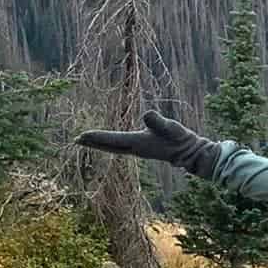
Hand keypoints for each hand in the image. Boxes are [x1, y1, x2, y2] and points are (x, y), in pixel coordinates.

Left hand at [76, 109, 221, 178]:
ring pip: (114, 147)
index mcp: (138, 143)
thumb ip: (159, 122)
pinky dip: (110, 144)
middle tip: (77, 140)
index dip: (97, 137)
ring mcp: (139, 150)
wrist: (191, 153)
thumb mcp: (171, 127)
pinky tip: (110, 142)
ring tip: (87, 141)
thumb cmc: (181, 139)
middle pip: (109, 146)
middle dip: (93, 143)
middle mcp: (136, 148)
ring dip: (100, 144)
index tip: (81, 135)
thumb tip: (147, 114)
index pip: (113, 139)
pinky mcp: (144, 149)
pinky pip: (121, 147)